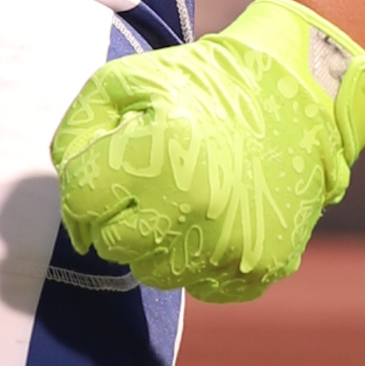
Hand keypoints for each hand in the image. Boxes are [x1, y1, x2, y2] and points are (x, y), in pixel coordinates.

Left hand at [50, 0, 364, 303]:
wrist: (297, 96)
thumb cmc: (201, 84)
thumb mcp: (127, 79)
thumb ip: (79, 128)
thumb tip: (66, 185)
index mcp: (160, 152)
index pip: (81, 200)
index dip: (79, 188)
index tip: (97, 177)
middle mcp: (196, 205)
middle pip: (113, 246)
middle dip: (113, 218)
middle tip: (137, 188)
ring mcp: (233, 243)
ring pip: (156, 273)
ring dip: (153, 243)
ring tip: (176, 199)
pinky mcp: (263, 266)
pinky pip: (203, 286)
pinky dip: (197, 260)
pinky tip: (210, 219)